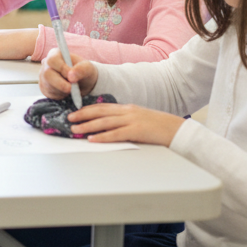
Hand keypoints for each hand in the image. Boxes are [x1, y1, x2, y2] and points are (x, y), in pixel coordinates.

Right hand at [39, 48, 97, 99]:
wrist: (82, 82)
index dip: (61, 69)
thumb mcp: (88, 68)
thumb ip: (81, 70)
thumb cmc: (83, 71)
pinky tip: (65, 92)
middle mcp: (47, 64)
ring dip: (61, 90)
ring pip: (48, 85)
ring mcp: (43, 76)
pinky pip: (49, 93)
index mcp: (56, 54)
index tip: (71, 77)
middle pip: (46, 74)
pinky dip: (59, 95)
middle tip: (71, 89)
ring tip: (72, 88)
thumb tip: (71, 77)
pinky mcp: (44, 87)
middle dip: (60, 84)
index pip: (52, 60)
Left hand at [68, 102, 185, 146]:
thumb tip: (108, 126)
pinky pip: (116, 134)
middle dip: (83, 115)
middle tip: (69, 118)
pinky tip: (92, 139)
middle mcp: (127, 112)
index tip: (75, 111)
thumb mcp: (139, 119)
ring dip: (88, 126)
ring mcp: (132, 121)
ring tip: (75, 129)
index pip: (103, 107)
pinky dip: (102, 137)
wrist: (177, 130)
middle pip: (100, 112)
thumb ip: (124, 120)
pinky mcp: (137, 131)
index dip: (87, 109)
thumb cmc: (158, 127)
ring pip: (104, 122)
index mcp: (127, 108)